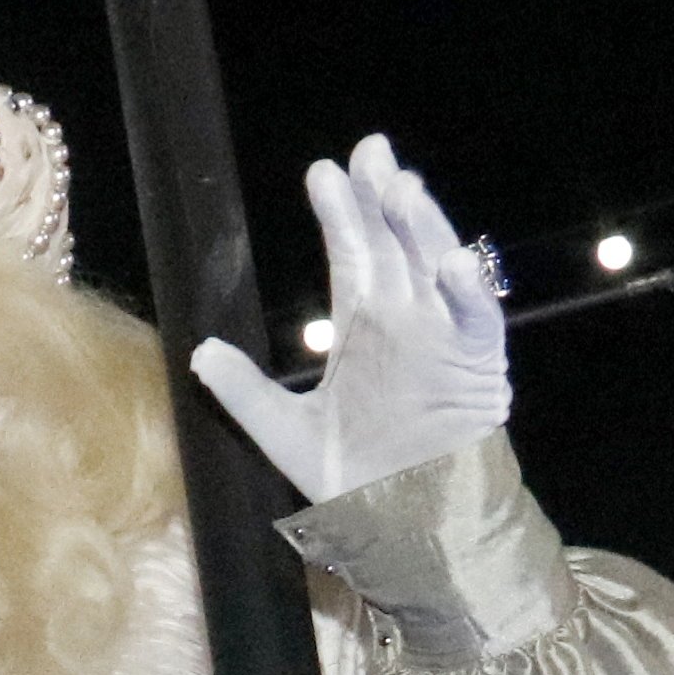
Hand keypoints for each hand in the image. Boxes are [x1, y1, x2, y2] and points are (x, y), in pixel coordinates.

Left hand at [191, 133, 510, 505]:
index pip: (352, 255)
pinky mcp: (473, 366)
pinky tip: (451, 263)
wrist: (401, 523)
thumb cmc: (351, 478)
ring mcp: (439, 339)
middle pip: (395, 246)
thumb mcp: (283, 432)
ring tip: (403, 188)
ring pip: (435, 270)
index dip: (340, 214)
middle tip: (370, 151)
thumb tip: (198, 352)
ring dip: (423, 230)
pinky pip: (475, 323)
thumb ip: (244, 391)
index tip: (323, 171)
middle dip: (382, 199)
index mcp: (363, 327)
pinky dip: (467, 294)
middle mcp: (403, 321)